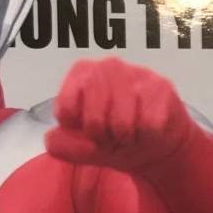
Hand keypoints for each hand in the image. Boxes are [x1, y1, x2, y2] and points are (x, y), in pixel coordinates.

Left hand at [45, 57, 194, 170]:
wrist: (159, 146)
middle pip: (94, 119)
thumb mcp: (84, 147)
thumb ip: (63, 145)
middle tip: (112, 136)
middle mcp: (108, 66)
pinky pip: (147, 126)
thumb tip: (51, 138)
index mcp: (82, 72)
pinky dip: (147, 137)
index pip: (66, 108)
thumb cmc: (117, 139)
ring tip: (131, 133)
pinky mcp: (161, 87)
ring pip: (121, 123)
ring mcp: (137, 73)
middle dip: (103, 137)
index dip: (77, 130)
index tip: (87, 130)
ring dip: (126, 139)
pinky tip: (149, 130)